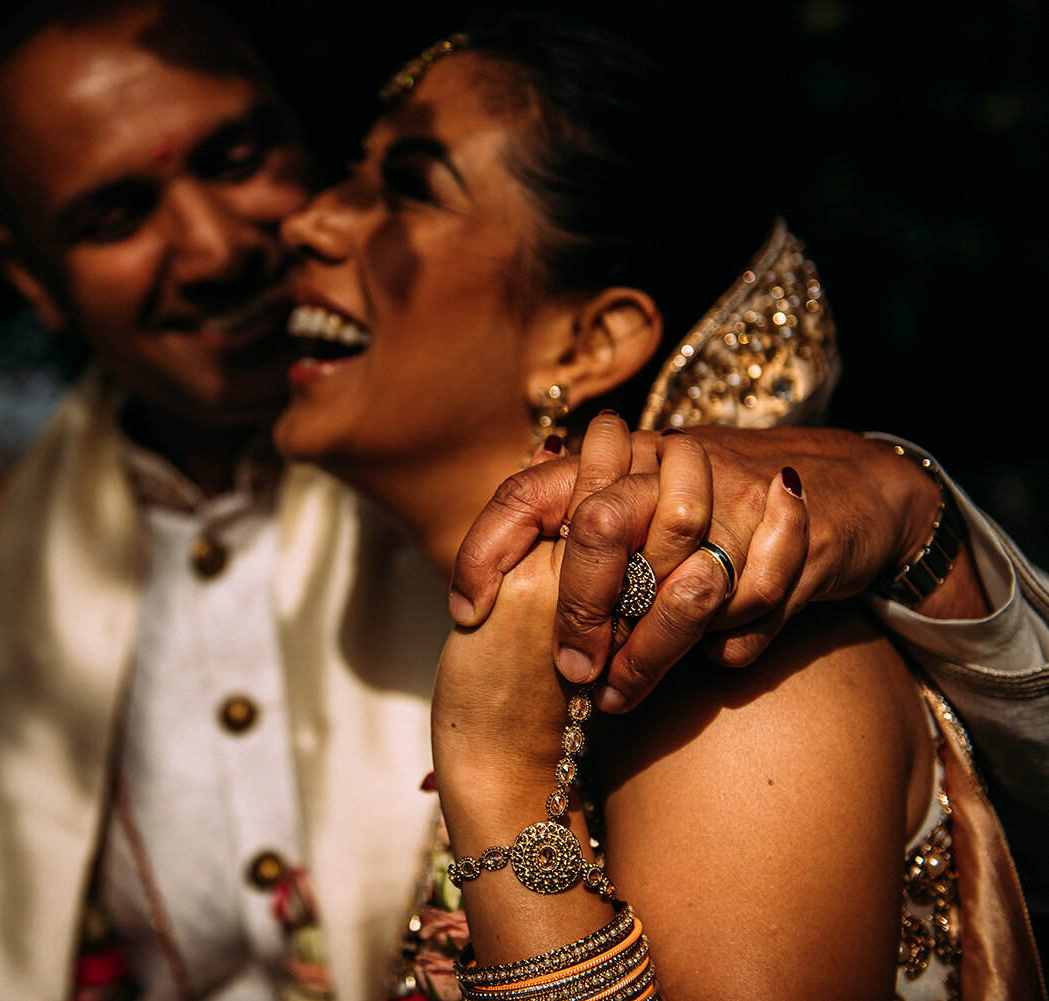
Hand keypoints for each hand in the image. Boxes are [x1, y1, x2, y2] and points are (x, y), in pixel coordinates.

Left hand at [449, 422, 951, 710]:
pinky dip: (728, 646)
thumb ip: (571, 540)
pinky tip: (711, 663)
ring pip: (680, 582)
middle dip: (582, 609)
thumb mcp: (639, 511)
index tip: (467, 610)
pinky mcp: (800, 538)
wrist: (845, 487)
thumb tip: (485, 601)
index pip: (528, 491)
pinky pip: (750, 607)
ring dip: (650, 651)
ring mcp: (739, 497)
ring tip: (618, 696)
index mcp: (617, 456)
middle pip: (603, 528)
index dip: (486, 548)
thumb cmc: (715, 515)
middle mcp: (671, 463)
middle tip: (571, 671)